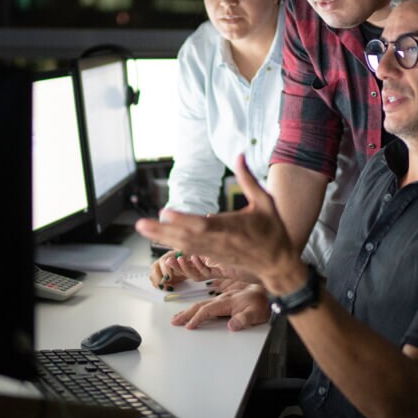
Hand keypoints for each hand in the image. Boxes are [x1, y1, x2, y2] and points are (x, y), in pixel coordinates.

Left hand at [136, 154, 299, 286]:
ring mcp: (214, 251)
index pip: (203, 224)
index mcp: (232, 227)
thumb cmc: (273, 231)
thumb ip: (249, 179)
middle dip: (161, 230)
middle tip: (140, 224)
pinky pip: (189, 249)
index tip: (166, 212)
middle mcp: (219, 241)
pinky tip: (159, 236)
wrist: (278, 263)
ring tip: (143, 228)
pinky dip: (172, 243)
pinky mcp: (213, 257)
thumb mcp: (266, 201)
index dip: (183, 220)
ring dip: (162, 236)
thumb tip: (239, 154)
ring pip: (183, 244)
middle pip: (185, 236)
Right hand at [170, 283, 270, 330]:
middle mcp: (222, 298)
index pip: (208, 310)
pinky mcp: (224, 300)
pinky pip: (207, 303)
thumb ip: (244, 319)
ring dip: (189, 311)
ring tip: (178, 317)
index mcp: (228, 301)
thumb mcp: (256, 314)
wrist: (267, 293)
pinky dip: (197, 308)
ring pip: (202, 304)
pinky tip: (192, 311)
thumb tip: (231, 325)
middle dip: (186, 314)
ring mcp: (222, 298)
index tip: (189, 326)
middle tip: (174, 321)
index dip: (198, 318)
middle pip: (200, 306)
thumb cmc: (262, 303)